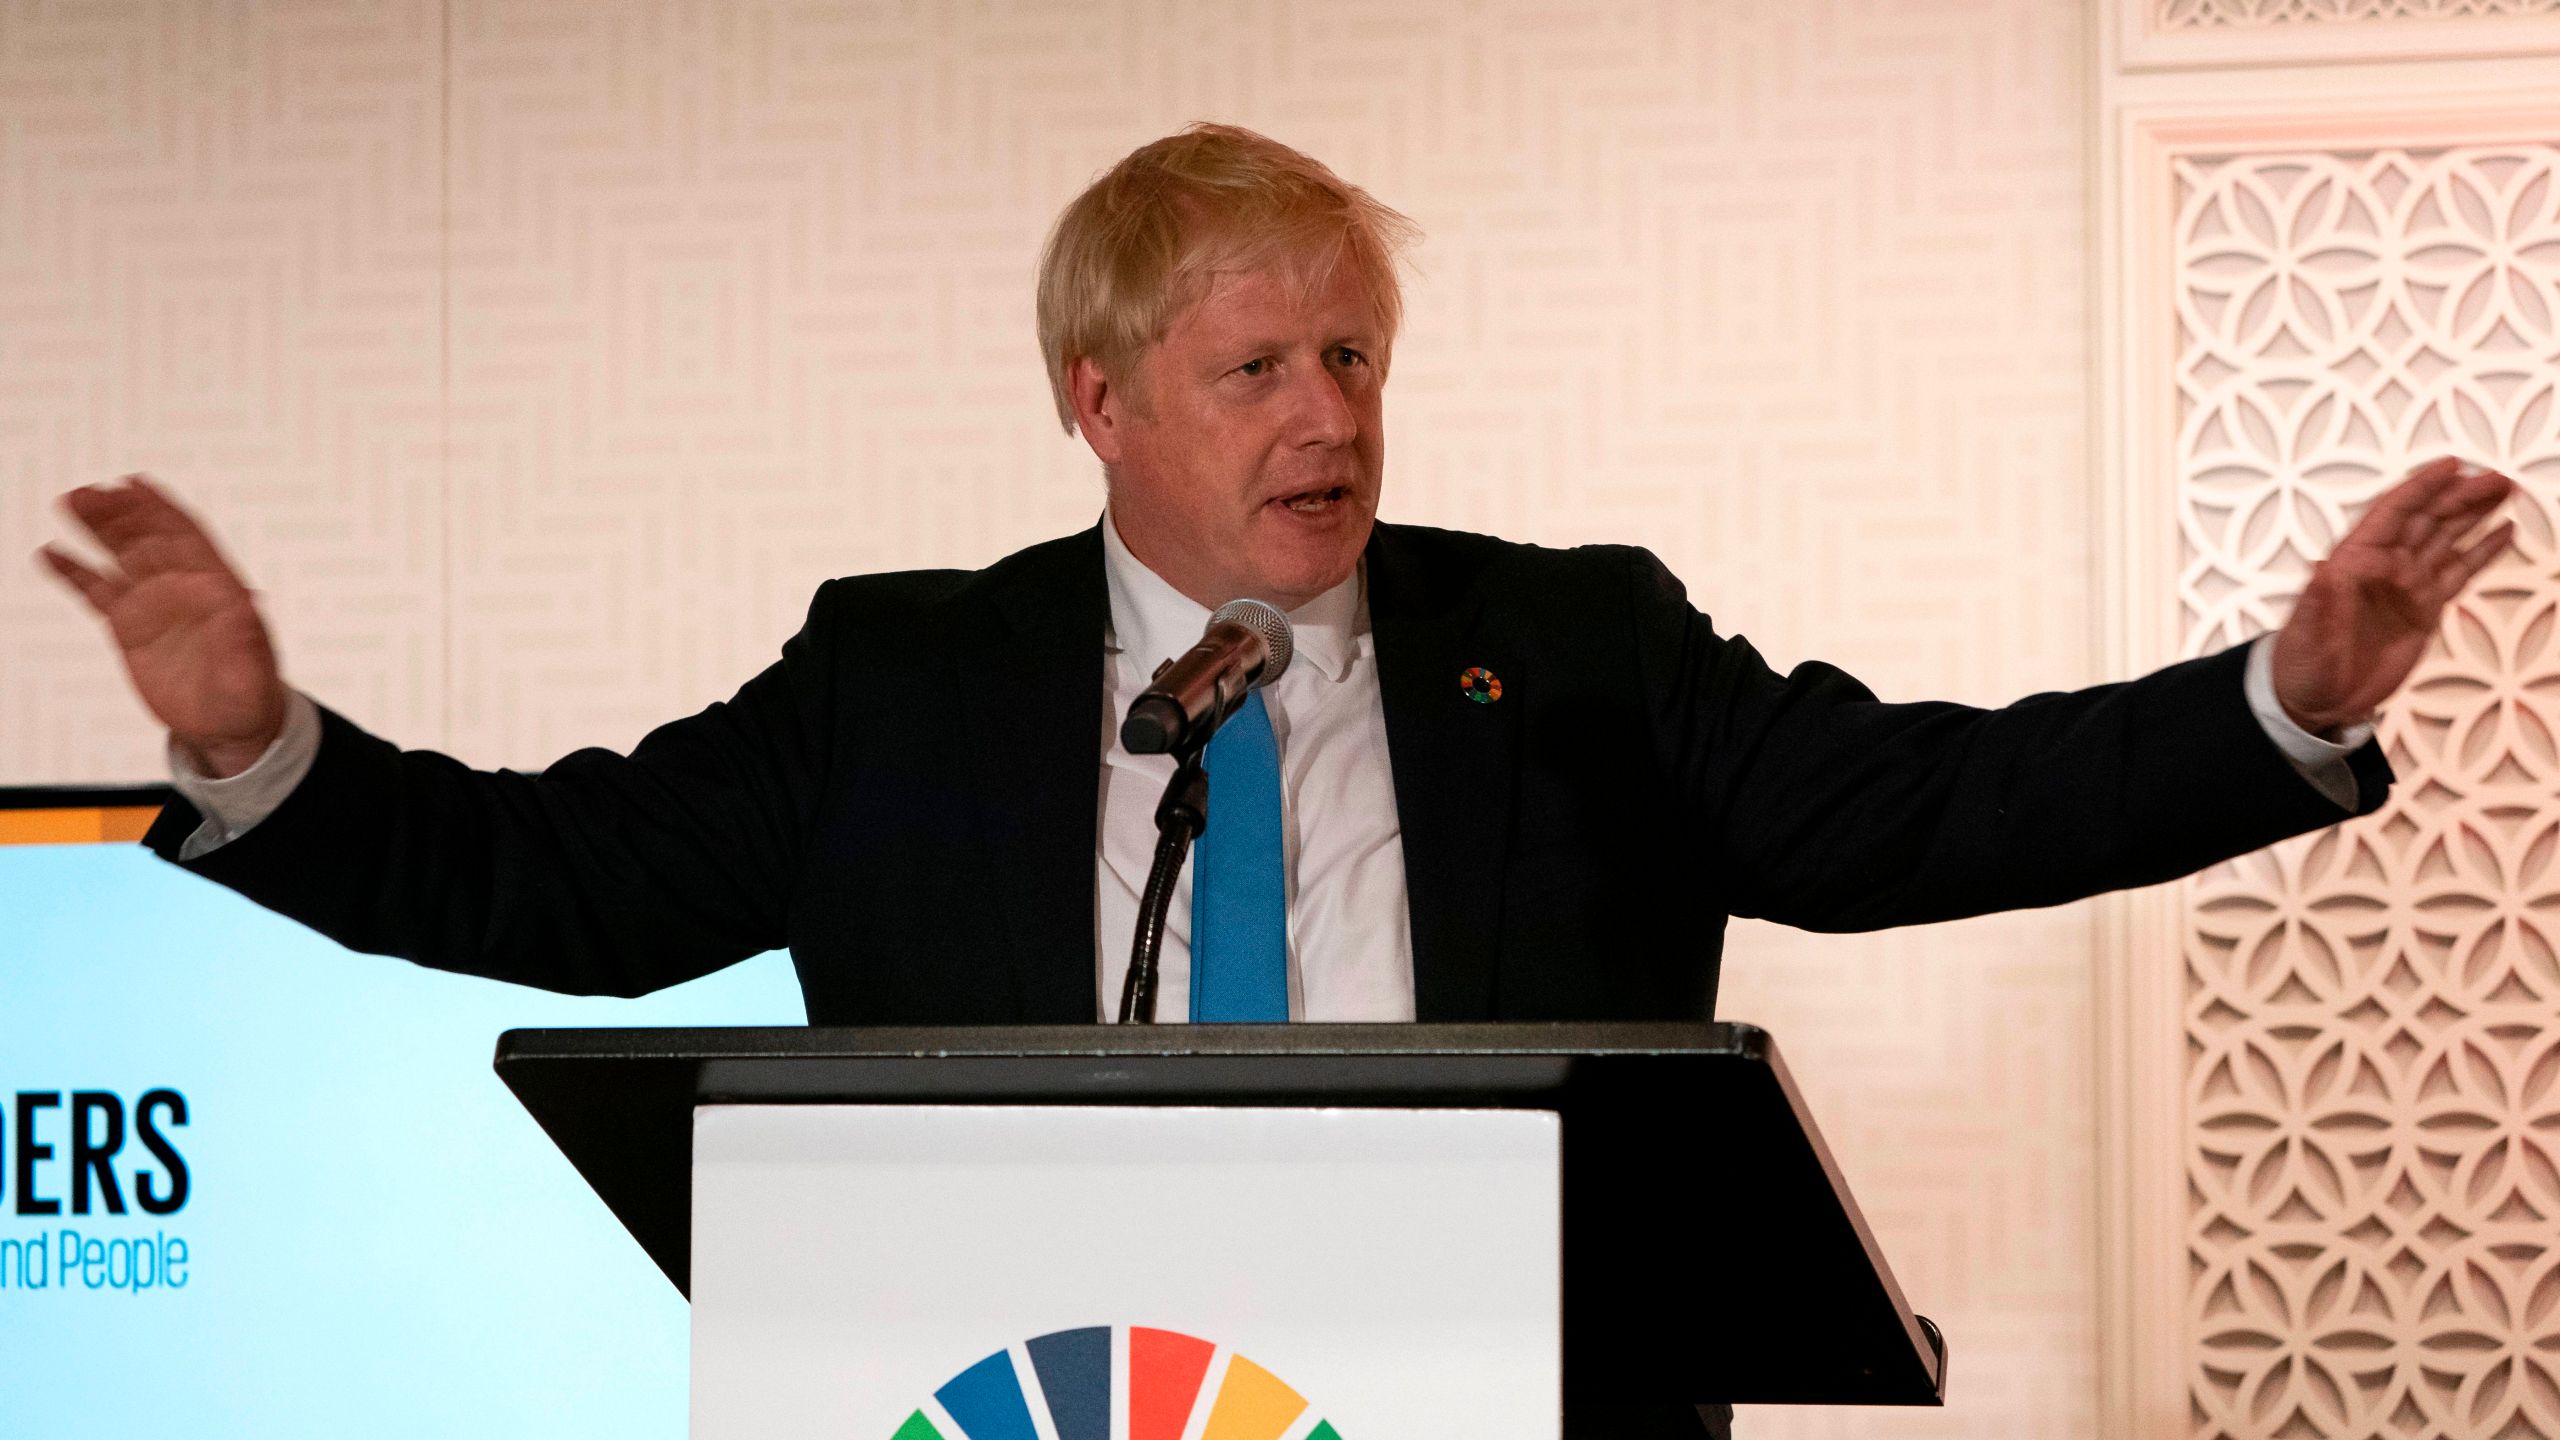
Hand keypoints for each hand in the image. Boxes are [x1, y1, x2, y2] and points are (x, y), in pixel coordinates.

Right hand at [37, 475, 289, 778]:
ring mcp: (154, 603)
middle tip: (89, 492)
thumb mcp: (253, 671)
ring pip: (121, 555)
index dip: (163, 509)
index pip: (188, 538)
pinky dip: (74, 573)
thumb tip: (245, 604)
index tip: (136, 485)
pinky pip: (97, 591)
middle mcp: (184, 587)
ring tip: (71, 501)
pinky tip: (50, 554)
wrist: (227, 725)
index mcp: (219, 588)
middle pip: (149, 538)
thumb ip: (245, 638)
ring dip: (98, 528)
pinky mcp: (129, 625)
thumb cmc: (250, 697)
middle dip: (122, 512)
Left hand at [2271, 455, 2516, 736]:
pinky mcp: (2425, 609)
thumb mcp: (2303, 636)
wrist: (2316, 702)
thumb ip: (2315, 602)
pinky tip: (2503, 534)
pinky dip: (2481, 553)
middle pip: (2427, 519)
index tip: (2452, 466)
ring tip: (2505, 491)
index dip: (2421, 488)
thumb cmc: (2300, 664)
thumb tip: (2318, 567)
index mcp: (2353, 562)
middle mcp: (2383, 567)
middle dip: (2461, 495)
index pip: (2391, 514)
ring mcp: (2407, 586)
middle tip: (2497, 478)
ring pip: (2446, 539)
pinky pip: (2458, 573)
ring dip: (2475, 514)